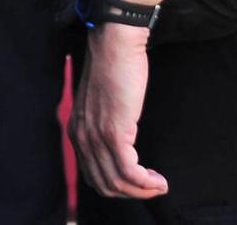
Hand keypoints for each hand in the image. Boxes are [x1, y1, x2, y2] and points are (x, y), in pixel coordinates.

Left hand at [70, 25, 166, 200]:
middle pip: (103, 184)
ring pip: (117, 183)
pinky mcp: (114, 132)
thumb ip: (104, 122)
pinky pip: (129, 172)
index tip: (138, 182)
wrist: (115, 43)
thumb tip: (121, 142)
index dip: (117, 185)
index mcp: (77, 131)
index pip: (92, 175)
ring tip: (159, 185)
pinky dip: (146, 182)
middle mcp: (82, 137)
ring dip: (142, 191)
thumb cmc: (114, 67)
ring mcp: (96, 137)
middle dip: (130, 193)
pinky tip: (159, 180)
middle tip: (152, 187)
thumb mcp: (102, 101)